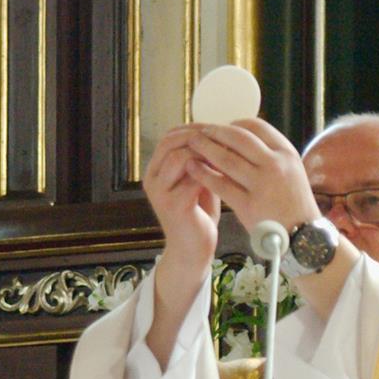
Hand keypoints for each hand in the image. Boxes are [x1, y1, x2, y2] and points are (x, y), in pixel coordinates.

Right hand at [142, 125, 221, 273]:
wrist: (193, 251)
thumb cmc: (198, 215)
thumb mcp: (197, 181)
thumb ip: (200, 161)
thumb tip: (217, 135)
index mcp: (156, 170)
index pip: (169, 136)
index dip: (194, 128)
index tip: (218, 128)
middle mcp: (152, 178)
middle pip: (171, 142)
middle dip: (199, 136)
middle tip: (224, 139)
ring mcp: (160, 192)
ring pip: (179, 157)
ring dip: (205, 153)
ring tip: (225, 156)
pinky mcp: (173, 206)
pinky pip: (192, 179)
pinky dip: (211, 173)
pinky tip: (226, 175)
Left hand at [187, 120, 319, 231]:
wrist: (303, 237)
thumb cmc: (293, 204)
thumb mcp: (291, 171)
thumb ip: (270, 155)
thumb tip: (240, 138)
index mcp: (287, 154)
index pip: (257, 126)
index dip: (234, 124)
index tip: (222, 127)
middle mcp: (276, 165)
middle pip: (238, 138)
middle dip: (215, 132)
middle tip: (200, 131)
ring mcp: (263, 185)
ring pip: (227, 159)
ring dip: (205, 149)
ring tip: (191, 145)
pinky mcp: (249, 205)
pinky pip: (220, 184)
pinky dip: (203, 174)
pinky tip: (193, 169)